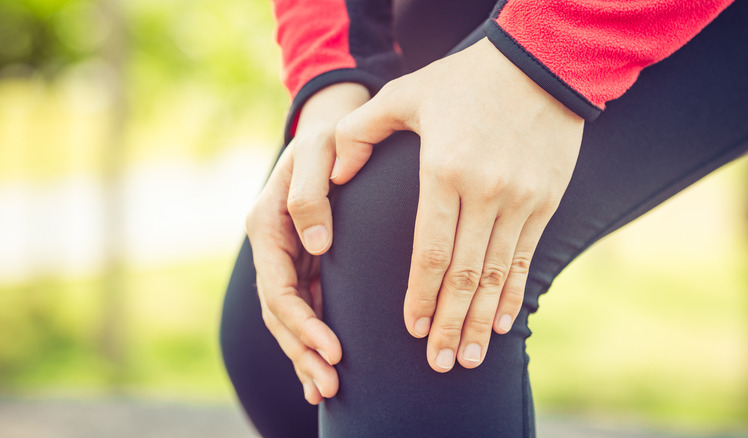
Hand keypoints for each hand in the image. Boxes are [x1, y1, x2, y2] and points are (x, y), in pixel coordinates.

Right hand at [245, 83, 369, 402]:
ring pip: (289, 316)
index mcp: (267, 224)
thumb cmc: (329, 135)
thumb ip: (311, 195)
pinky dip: (312, 338)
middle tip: (331, 385)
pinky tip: (325, 367)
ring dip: (306, 354)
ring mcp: (286, 256)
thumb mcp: (319, 151)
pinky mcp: (304, 261)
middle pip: (279, 311)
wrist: (333, 125)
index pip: (278, 287)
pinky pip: (304, 306)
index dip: (301, 322)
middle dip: (303, 350)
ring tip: (329, 390)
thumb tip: (315, 245)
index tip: (332, 348)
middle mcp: (272, 246)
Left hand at [331, 38, 583, 371]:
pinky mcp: (545, 202)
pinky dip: (515, 295)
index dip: (419, 296)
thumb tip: (335, 174)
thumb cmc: (466, 80)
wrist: (542, 64)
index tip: (411, 329)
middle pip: (463, 274)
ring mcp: (520, 200)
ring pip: (497, 275)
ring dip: (482, 321)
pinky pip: (527, 258)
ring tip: (470, 359)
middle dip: (450, 324)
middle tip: (439, 364)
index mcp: (445, 171)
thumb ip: (361, 132)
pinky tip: (506, 325)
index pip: (429, 250)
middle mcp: (485, 192)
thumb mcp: (406, 94)